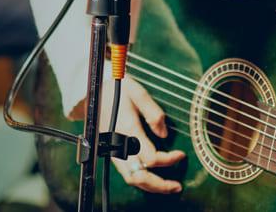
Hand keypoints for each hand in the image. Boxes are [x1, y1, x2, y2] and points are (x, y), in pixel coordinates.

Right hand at [102, 77, 185, 193]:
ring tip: (168, 186)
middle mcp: (118, 145)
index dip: (169, 160)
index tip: (181, 155)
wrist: (94, 91)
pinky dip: (142, 180)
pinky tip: (153, 177)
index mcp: (127, 130)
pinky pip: (127, 173)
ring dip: (150, 186)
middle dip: (160, 185)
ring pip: (132, 179)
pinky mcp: (112, 152)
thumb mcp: (138, 92)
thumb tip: (164, 135)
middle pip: (139, 177)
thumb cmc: (117, 88)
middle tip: (177, 186)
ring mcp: (113, 151)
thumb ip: (153, 113)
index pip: (151, 158)